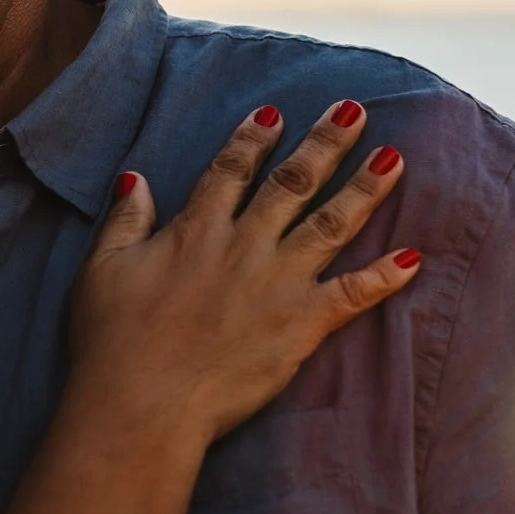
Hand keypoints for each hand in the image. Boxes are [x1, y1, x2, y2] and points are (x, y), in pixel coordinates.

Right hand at [70, 99, 417, 447]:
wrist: (144, 402)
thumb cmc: (114, 341)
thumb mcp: (102, 270)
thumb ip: (125, 221)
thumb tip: (135, 178)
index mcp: (196, 230)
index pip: (231, 170)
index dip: (253, 138)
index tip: (274, 111)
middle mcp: (244, 246)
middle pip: (292, 182)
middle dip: (325, 143)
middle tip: (353, 111)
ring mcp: (278, 283)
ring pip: (332, 223)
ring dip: (365, 188)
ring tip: (394, 158)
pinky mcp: (302, 325)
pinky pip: (353, 294)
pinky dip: (384, 277)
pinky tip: (413, 259)